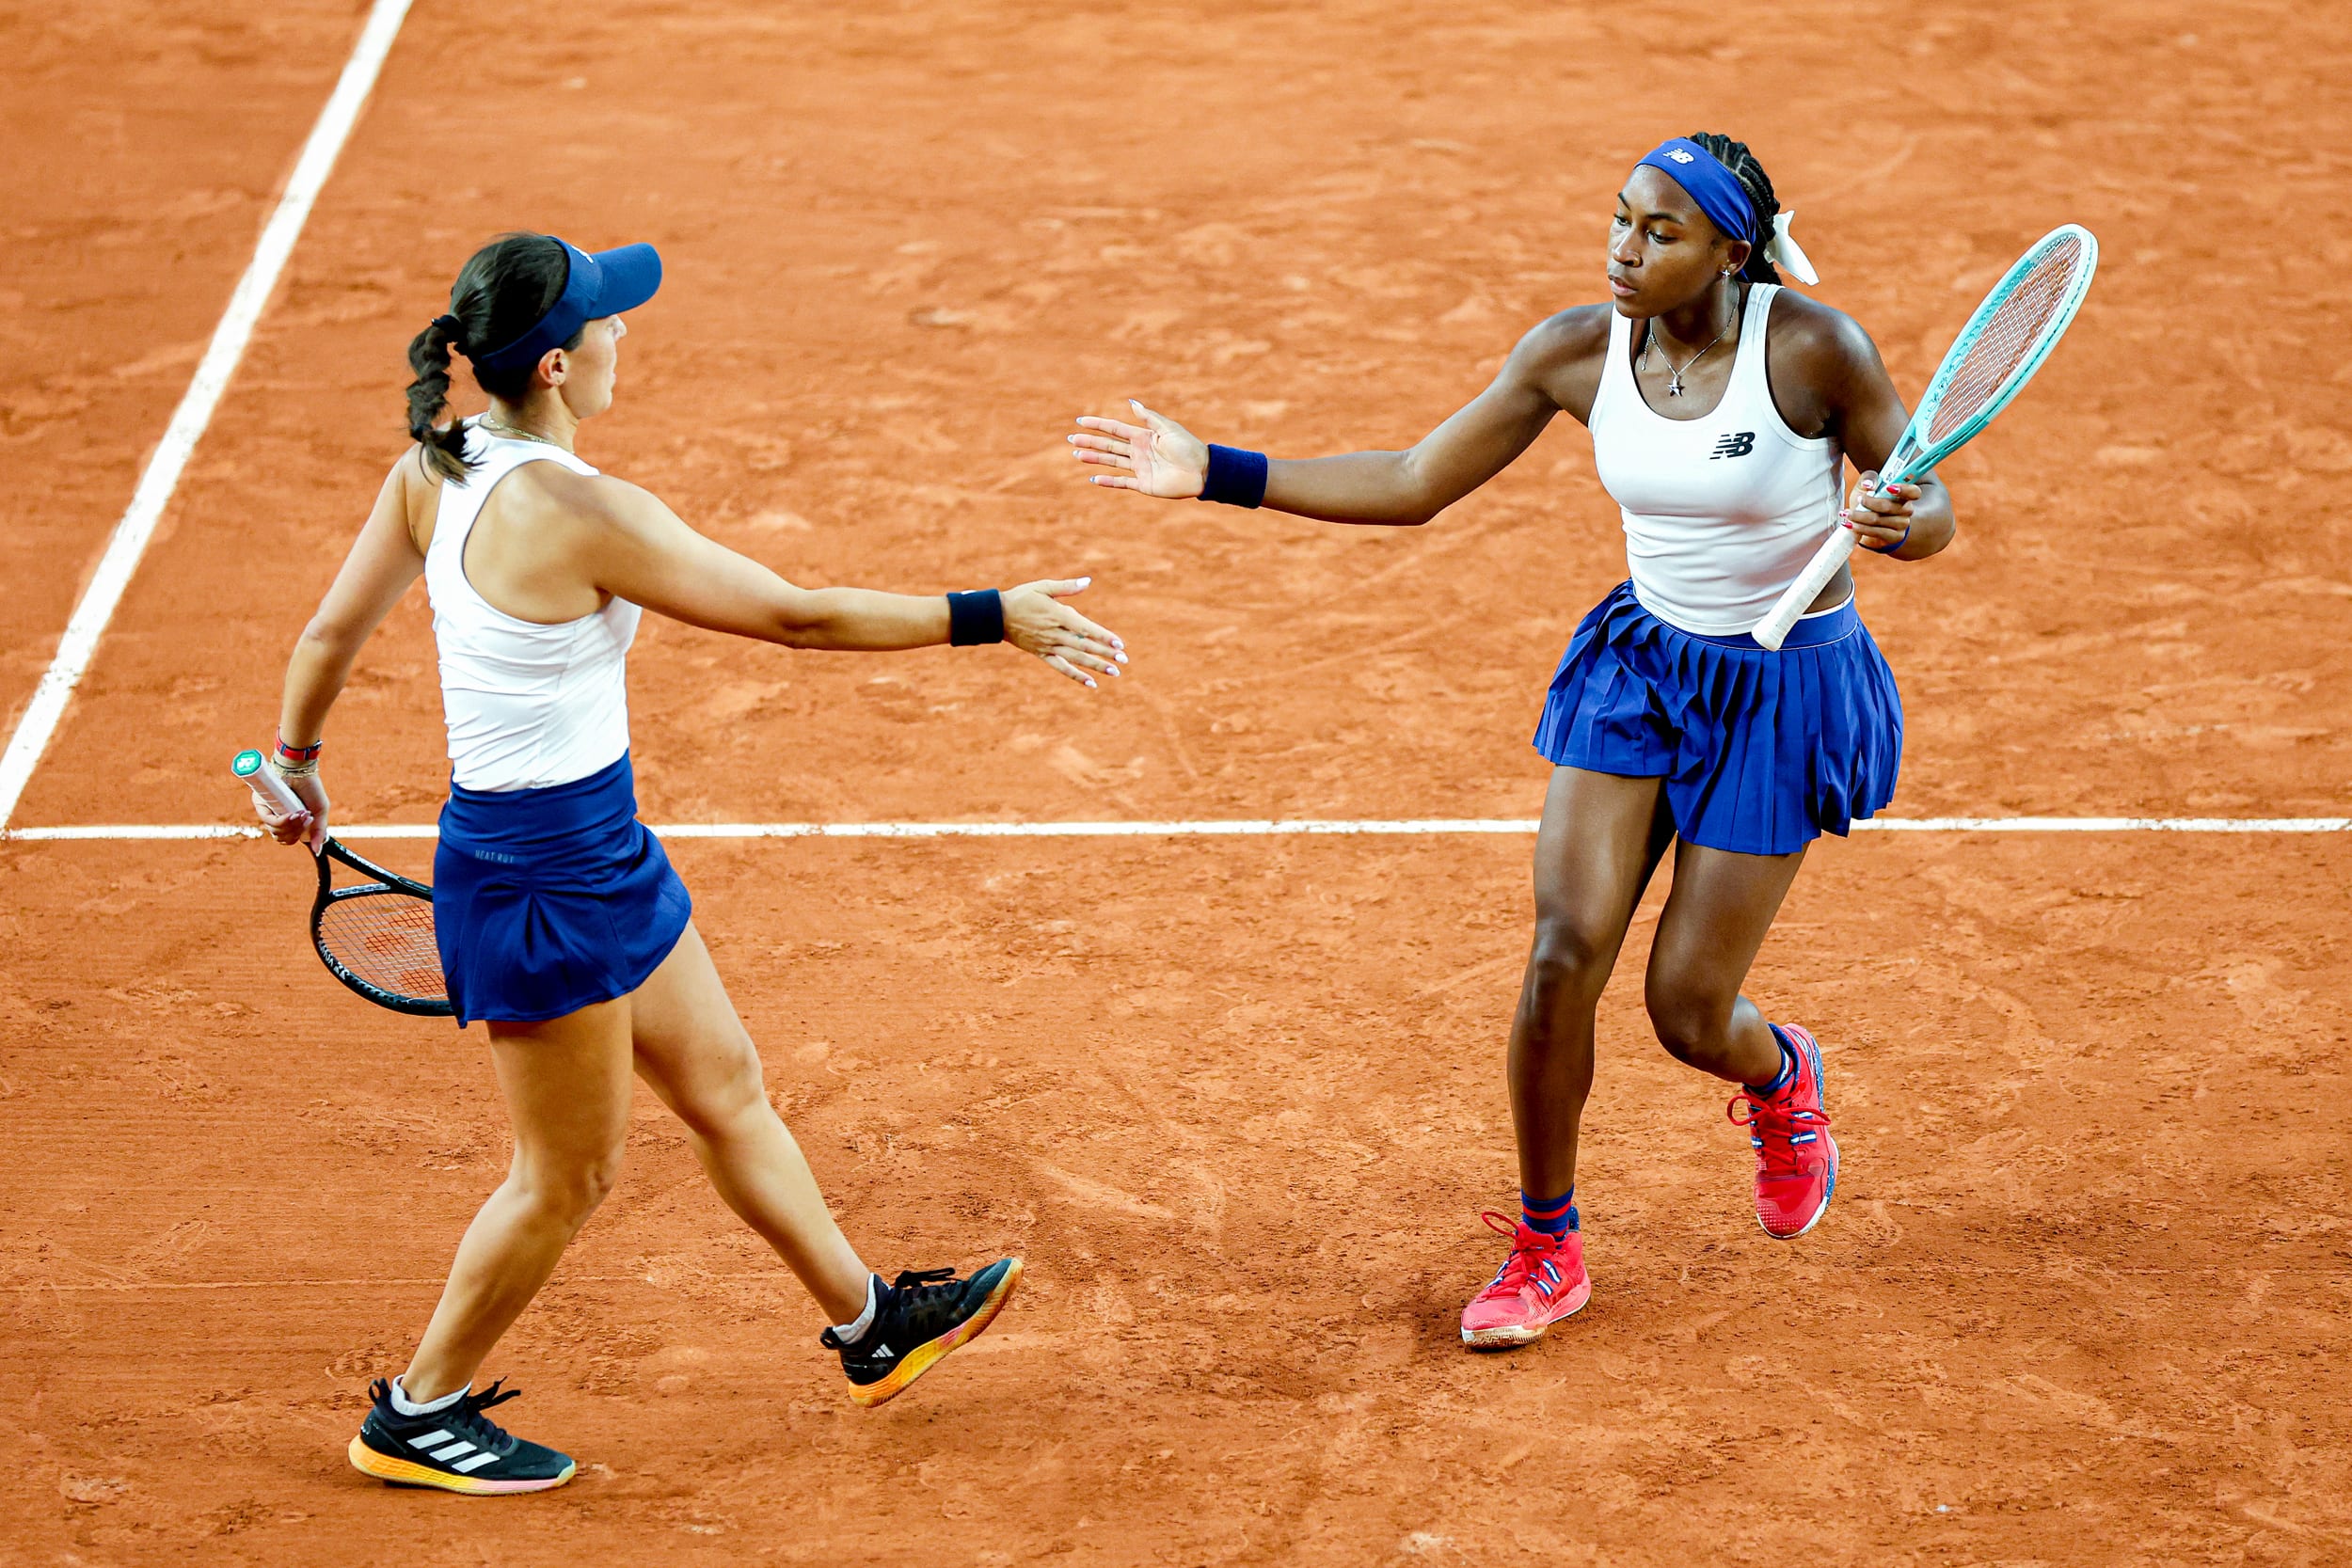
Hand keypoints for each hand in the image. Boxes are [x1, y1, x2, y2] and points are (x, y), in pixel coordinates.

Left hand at [252, 766, 328, 852]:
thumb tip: (317, 852)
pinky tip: (293, 814)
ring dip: (292, 826)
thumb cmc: (311, 788)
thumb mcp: (319, 813)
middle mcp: (276, 816)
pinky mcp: (261, 803)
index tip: (309, 824)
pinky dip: (283, 821)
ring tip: (302, 813)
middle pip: (282, 838)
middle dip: (297, 831)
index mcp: (288, 820)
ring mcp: (268, 810)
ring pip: (276, 832)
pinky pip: (271, 822)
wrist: (301, 770)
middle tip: (306, 818)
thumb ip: (319, 833)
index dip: (297, 837)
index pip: (287, 839)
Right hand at [1001, 577, 1126, 689]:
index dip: (1103, 637)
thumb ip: (1066, 586)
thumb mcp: (1042, 586)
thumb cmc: (1022, 597)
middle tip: (1124, 659)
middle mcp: (1054, 633)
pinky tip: (1092, 683)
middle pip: (1084, 645)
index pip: (1084, 629)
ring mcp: (1048, 646)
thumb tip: (1087, 582)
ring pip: (1076, 658)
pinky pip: (1061, 668)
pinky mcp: (1042, 654)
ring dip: (1096, 666)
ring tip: (1114, 672)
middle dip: (1105, 653)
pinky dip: (1076, 676)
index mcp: (1057, 615)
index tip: (1119, 643)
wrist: (996, 615)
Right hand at [1068, 401, 1208, 497]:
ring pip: (1112, 462)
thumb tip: (1131, 402)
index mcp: (1143, 436)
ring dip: (1094, 459)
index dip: (1098, 425)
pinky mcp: (1144, 484)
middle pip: (1109, 445)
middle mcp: (1139, 451)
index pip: (1115, 429)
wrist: (1202, 471)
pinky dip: (1108, 481)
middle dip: (1090, 441)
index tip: (1080, 421)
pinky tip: (1094, 478)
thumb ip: (1148, 417)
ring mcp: (1140, 468)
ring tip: (1077, 455)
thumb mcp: (1167, 427)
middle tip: (1071, 439)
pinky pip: (1122, 482)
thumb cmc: (1188, 447)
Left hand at [1842, 472, 1917, 552]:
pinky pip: (1877, 532)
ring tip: (1848, 514)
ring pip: (1879, 520)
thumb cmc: (1868, 503)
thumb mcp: (1866, 487)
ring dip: (1860, 517)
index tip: (1889, 487)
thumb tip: (1869, 484)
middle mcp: (1907, 509)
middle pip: (1889, 506)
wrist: (1867, 525)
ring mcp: (1902, 524)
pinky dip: (1860, 528)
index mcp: (1904, 495)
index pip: (1913, 492)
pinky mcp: (1895, 537)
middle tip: (1858, 499)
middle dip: (1870, 502)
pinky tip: (1850, 525)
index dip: (1904, 489)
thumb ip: (1868, 479)